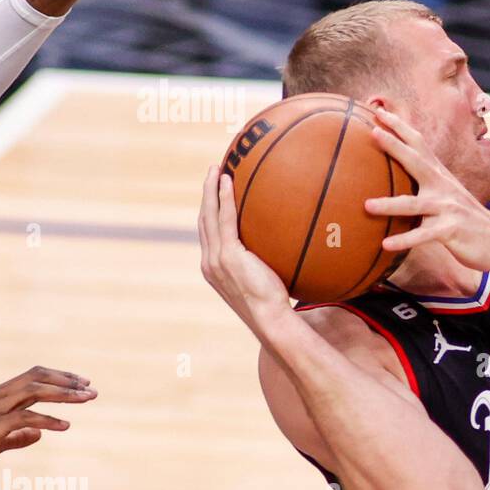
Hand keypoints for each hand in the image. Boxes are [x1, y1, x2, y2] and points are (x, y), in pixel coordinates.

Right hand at [0, 366, 96, 463]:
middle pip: (36, 377)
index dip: (60, 377)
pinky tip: (65, 426)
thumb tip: (37, 434)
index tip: (83, 382)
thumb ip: (16, 436)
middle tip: (92, 390)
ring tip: (86, 399)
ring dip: (63, 393)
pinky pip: (24, 418)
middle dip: (66, 380)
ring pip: (33, 391)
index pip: (34, 377)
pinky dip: (48, 420)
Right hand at [198, 166, 291, 332]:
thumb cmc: (275, 306)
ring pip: (209, 216)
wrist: (271, 320)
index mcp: (215, 268)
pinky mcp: (227, 256)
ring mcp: (216, 259)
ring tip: (216, 169)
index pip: (209, 234)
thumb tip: (286, 249)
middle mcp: (210, 262)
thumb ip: (265, 264)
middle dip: (206, 194)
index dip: (210, 211)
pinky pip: (224, 220)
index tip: (214, 193)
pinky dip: (224, 199)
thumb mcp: (266, 280)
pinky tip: (228, 182)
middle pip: (204, 220)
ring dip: (211, 190)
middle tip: (212, 172)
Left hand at [363, 107, 489, 270]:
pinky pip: (423, 236)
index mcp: (440, 177)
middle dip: (395, 146)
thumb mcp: (448, 196)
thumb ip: (428, 185)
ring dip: (390, 205)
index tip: (379, 112)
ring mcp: (447, 208)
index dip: (400, 127)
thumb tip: (402, 177)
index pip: (419, 145)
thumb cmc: (468, 220)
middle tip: (373, 132)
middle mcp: (443, 187)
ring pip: (414, 205)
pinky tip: (386, 245)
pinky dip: (404, 240)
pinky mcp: (450, 230)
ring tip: (366, 205)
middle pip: (417, 162)